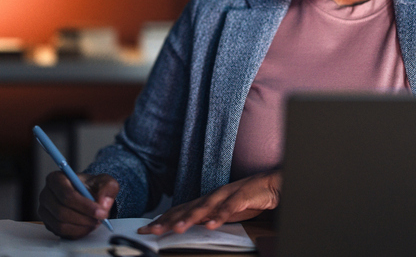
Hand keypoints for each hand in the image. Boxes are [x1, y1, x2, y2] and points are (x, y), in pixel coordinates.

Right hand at [38, 171, 118, 238]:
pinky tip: (87, 227)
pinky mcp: (48, 223)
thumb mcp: (105, 181)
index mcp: (56, 179)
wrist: (87, 194)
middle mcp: (46, 194)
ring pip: (60, 225)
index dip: (85, 206)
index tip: (101, 212)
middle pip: (62, 212)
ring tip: (95, 222)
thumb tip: (103, 203)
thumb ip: (108, 188)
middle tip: (100, 220)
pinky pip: (61, 233)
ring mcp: (44, 211)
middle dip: (84, 218)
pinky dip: (77, 233)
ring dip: (81, 227)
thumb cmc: (92, 186)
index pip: (67, 195)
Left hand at [138, 169, 281, 234]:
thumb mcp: (221, 212)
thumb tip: (188, 227)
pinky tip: (211, 224)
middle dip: (168, 220)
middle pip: (186, 209)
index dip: (162, 219)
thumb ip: (205, 218)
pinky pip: (229, 207)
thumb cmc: (245, 199)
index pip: (179, 211)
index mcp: (205, 200)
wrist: (269, 185)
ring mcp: (226, 195)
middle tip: (152, 230)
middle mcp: (212, 196)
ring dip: (190, 218)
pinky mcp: (242, 196)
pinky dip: (220, 216)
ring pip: (205, 207)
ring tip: (177, 229)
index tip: (146, 229)